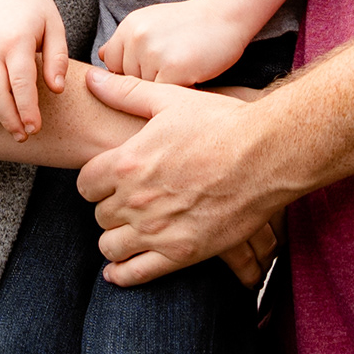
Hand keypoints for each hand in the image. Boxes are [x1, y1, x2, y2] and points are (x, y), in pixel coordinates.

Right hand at [0, 0, 68, 140]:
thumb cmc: (34, 6)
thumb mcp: (55, 26)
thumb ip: (57, 58)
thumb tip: (56, 89)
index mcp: (16, 41)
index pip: (21, 85)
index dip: (28, 111)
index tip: (35, 129)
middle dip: (10, 120)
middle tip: (23, 136)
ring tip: (9, 126)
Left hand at [78, 69, 294, 286]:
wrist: (268, 154)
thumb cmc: (223, 123)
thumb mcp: (171, 100)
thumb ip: (126, 93)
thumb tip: (92, 78)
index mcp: (127, 162)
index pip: (85, 184)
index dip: (95, 183)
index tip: (108, 182)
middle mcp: (135, 199)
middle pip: (99, 215)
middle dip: (109, 209)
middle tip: (127, 203)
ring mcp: (157, 229)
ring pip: (110, 246)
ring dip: (115, 239)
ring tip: (128, 232)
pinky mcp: (181, 252)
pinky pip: (135, 273)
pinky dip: (122, 275)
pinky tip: (119, 271)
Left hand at [97, 0, 250, 87]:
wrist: (226, 15)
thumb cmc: (190, 24)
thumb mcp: (152, 21)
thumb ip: (126, 40)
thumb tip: (100, 57)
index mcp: (129, 26)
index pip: (110, 63)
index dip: (129, 69)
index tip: (153, 64)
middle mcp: (136, 37)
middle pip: (126, 79)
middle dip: (146, 80)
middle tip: (171, 65)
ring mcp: (154, 53)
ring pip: (144, 90)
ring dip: (161, 88)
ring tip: (181, 71)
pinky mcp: (173, 69)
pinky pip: (163, 96)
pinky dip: (175, 94)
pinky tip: (190, 77)